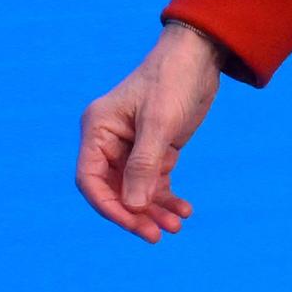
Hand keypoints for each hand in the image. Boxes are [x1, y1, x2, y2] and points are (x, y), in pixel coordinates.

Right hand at [76, 20, 224, 239]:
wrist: (201, 55)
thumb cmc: (174, 79)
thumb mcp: (159, 122)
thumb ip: (143, 164)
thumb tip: (131, 207)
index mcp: (98, 130)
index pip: (91, 179)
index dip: (108, 207)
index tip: (134, 223)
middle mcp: (110, 142)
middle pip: (114, 191)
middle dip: (135, 214)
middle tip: (157, 235)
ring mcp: (132, 148)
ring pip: (136, 192)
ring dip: (154, 211)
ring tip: (176, 226)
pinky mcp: (155, 151)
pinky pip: (154, 184)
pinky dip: (167, 199)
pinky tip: (184, 210)